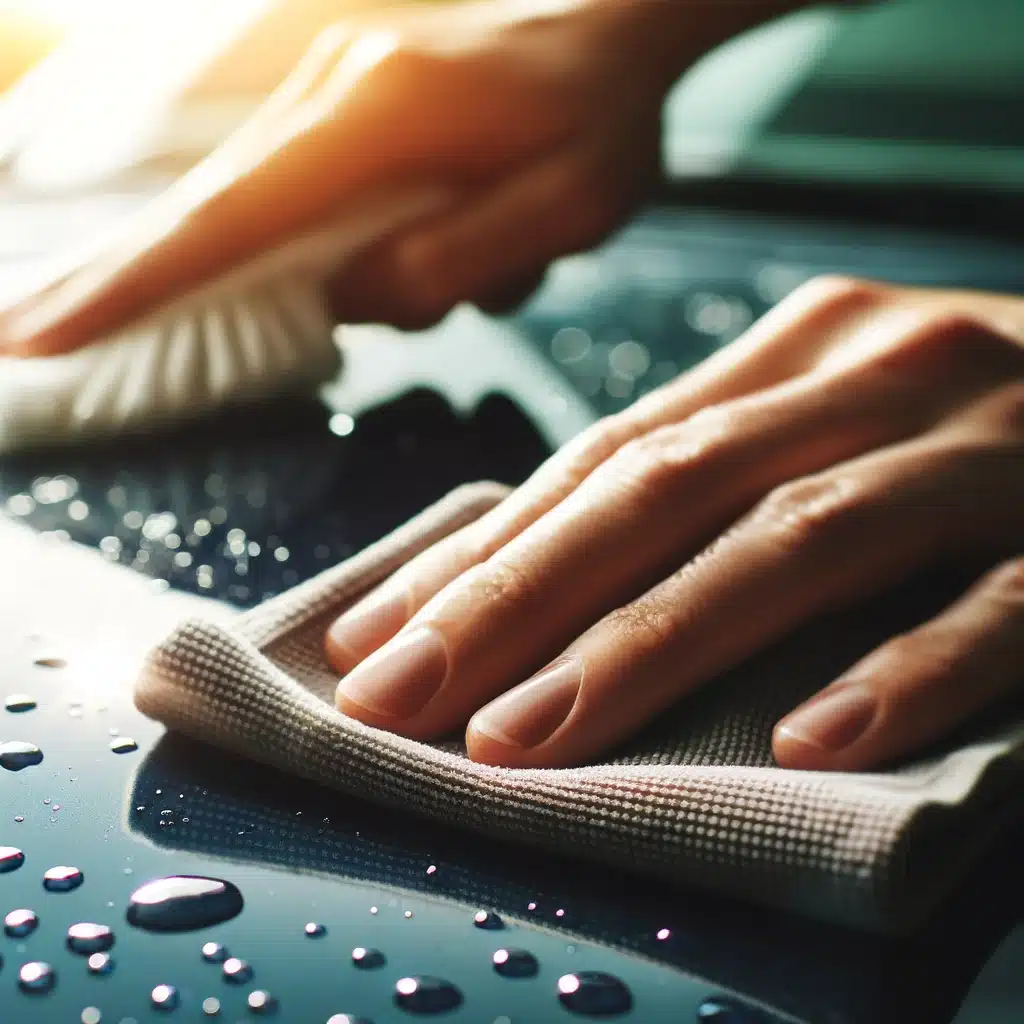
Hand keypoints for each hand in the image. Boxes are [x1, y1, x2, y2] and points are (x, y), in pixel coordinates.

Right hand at [1, 0, 765, 355]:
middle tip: (23, 328)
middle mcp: (331, 87)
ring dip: (339, 262)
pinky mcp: (340, 92)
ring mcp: (328, 81)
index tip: (39, 330)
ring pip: (274, 206)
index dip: (133, 282)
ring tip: (494, 247)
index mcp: (382, 119)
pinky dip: (296, 223)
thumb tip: (350, 294)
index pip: (233, 220)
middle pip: (210, 205)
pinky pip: (295, 177)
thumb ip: (457, 259)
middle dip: (121, 274)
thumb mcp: (566, 207)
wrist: (614, 17)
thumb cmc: (602, 115)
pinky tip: (431, 229)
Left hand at [325, 276, 1023, 770]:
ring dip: (649, 647)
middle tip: (402, 694)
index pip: (606, 456)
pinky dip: (900, 673)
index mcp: (792, 355)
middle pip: (665, 490)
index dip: (487, 549)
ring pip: (793, 543)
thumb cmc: (954, 430)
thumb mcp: (818, 420)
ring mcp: (981, 451)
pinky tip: (808, 743)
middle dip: (518, 599)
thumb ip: (702, 477)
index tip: (380, 635)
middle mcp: (871, 377)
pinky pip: (995, 609)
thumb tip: (533, 570)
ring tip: (528, 738)